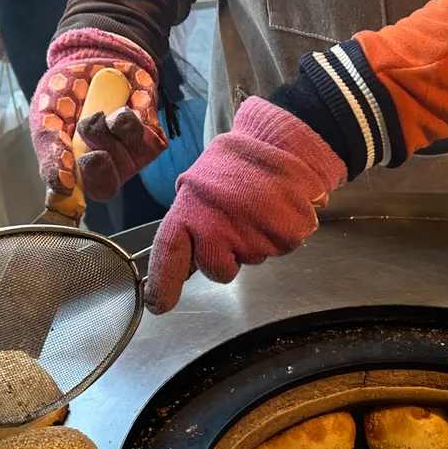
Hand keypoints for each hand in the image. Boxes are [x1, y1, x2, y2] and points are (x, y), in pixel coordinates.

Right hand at [30, 29, 165, 206]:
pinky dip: (126, 121)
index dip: (78, 190)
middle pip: (107, 187)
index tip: (75, 167)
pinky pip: (144, 139)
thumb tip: (58, 186)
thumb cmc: (65, 93)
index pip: (79, 198)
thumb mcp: (46, 117)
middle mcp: (106, 168)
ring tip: (97, 114)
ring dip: (105, 134)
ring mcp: (130, 155)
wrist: (94, 58)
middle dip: (96, 165)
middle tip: (88, 145)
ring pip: (124, 160)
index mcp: (77, 171)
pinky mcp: (151, 137)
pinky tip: (118, 109)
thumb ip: (49, 151)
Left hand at [144, 98, 347, 313]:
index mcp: (190, 210)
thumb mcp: (201, 183)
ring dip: (255, 240)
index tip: (160, 306)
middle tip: (235, 226)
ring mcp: (252, 236)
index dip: (163, 284)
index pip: (168, 253)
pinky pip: (278, 249)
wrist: (287, 142)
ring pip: (251, 259)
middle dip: (226, 257)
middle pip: (218, 270)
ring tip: (259, 207)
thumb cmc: (240, 161)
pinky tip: (277, 209)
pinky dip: (279, 234)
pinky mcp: (283, 240)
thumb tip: (184, 250)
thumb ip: (190, 218)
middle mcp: (217, 227)